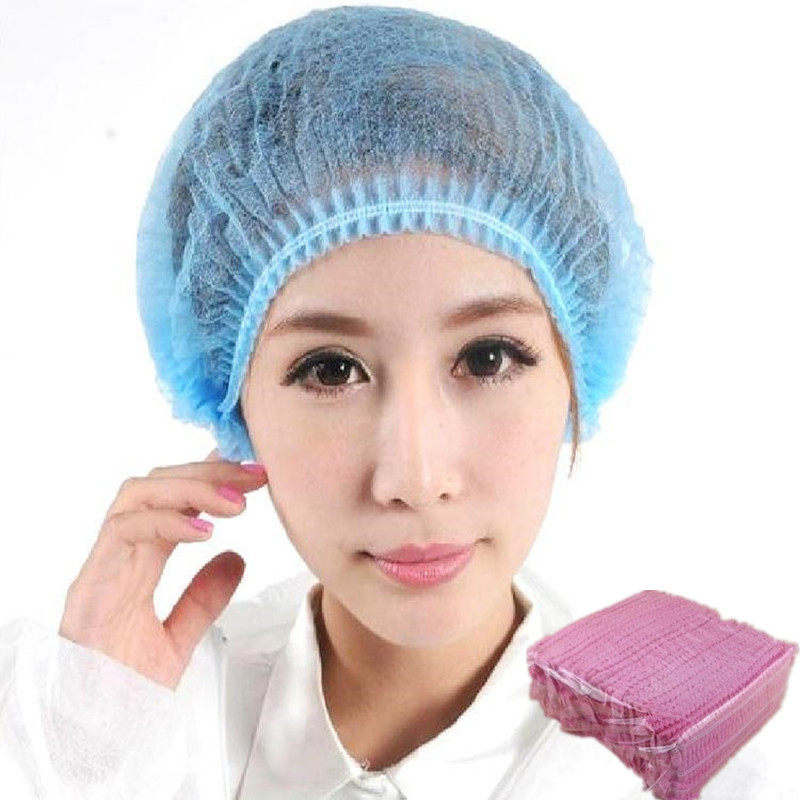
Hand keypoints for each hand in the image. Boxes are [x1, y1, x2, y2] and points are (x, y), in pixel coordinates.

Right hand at [57, 449, 267, 689]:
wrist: (96, 732)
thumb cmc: (125, 688)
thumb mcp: (180, 638)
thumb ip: (205, 597)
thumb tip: (236, 557)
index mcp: (140, 562)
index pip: (174, 502)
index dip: (211, 479)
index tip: (254, 473)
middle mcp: (121, 554)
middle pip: (159, 485)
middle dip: (209, 473)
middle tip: (255, 475)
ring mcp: (105, 564)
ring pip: (138, 495)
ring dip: (191, 489)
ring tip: (236, 502)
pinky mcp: (91, 582)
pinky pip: (124, 531)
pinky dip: (165, 522)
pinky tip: (205, 531)